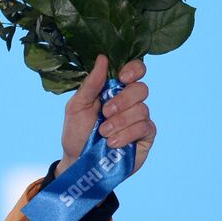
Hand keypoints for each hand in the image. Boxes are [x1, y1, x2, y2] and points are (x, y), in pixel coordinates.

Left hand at [60, 54, 156, 175]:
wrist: (77, 162)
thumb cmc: (76, 133)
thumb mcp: (76, 108)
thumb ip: (90, 85)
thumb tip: (102, 58)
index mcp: (114, 90)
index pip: (135, 71)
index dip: (134, 70)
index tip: (123, 78)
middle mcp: (130, 102)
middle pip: (141, 89)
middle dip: (122, 101)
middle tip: (105, 112)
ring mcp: (139, 119)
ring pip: (142, 109)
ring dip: (120, 122)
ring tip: (104, 133)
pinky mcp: (145, 137)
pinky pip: (145, 127)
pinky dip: (127, 134)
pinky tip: (113, 143)